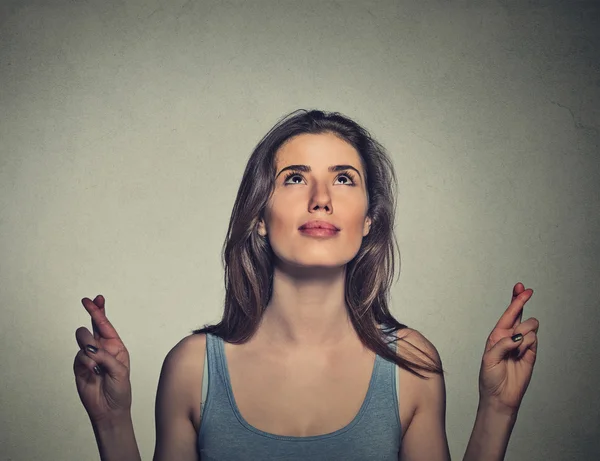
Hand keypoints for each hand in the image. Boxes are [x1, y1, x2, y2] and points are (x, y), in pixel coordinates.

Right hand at [73, 295, 132, 424]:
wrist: (109, 409)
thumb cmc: (120, 389)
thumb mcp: (120, 370)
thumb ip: (105, 356)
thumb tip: (88, 347)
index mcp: (115, 346)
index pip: (105, 324)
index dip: (98, 310)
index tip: (92, 299)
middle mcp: (101, 348)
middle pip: (92, 326)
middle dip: (91, 316)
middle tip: (89, 306)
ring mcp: (89, 356)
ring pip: (83, 340)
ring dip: (90, 347)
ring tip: (97, 363)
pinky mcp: (79, 366)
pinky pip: (79, 356)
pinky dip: (86, 363)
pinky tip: (93, 372)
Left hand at [478, 282, 539, 414]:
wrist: (500, 396)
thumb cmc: (489, 378)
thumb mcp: (489, 359)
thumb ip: (502, 345)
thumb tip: (517, 336)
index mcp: (496, 335)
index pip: (508, 314)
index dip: (515, 300)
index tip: (522, 287)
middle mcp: (509, 337)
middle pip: (520, 314)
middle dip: (522, 301)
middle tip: (528, 291)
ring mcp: (521, 344)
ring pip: (529, 326)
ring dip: (523, 332)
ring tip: (516, 348)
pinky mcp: (531, 353)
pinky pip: (533, 340)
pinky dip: (527, 344)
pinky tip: (521, 353)